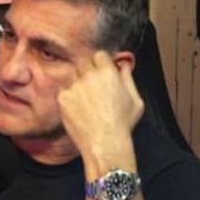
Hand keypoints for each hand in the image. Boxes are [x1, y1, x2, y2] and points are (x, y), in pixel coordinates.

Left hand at [57, 51, 142, 173]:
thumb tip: (124, 64)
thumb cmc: (122, 126)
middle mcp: (90, 76)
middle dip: (88, 72)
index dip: (100, 64)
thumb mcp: (136, 100)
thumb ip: (128, 77)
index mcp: (108, 73)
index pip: (99, 55)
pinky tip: (78, 109)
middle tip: (93, 90)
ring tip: (86, 103)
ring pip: (72, 76)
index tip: (101, 73)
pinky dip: (68, 96)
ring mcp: (74, 86)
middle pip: (84, 63)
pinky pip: (63, 90)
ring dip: (77, 84)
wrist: (104, 144)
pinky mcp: (63, 97)